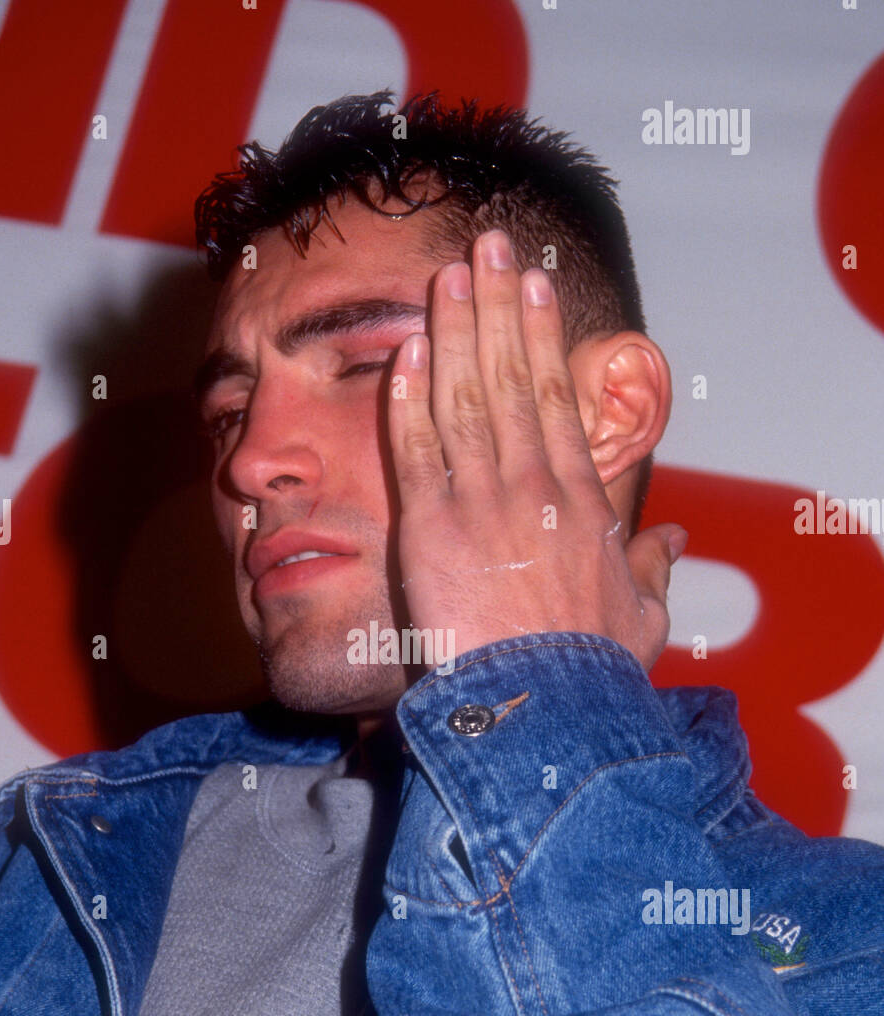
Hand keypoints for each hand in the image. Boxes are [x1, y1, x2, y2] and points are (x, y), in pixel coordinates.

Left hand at [387, 228, 685, 673]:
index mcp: (579, 498)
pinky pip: (414, 447)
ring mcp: (478, 500)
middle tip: (486, 245)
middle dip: (498, 304)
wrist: (541, 705)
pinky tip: (407, 349)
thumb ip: (652, 569)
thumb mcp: (642, 616)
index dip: (544, 335)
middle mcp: (530, 483)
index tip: (535, 287)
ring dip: (456, 329)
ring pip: (464, 396)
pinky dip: (409, 396)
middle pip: (511, 376)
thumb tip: (672, 541)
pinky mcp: (429, 526)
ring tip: (449, 272)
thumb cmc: (590, 668)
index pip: (558, 397)